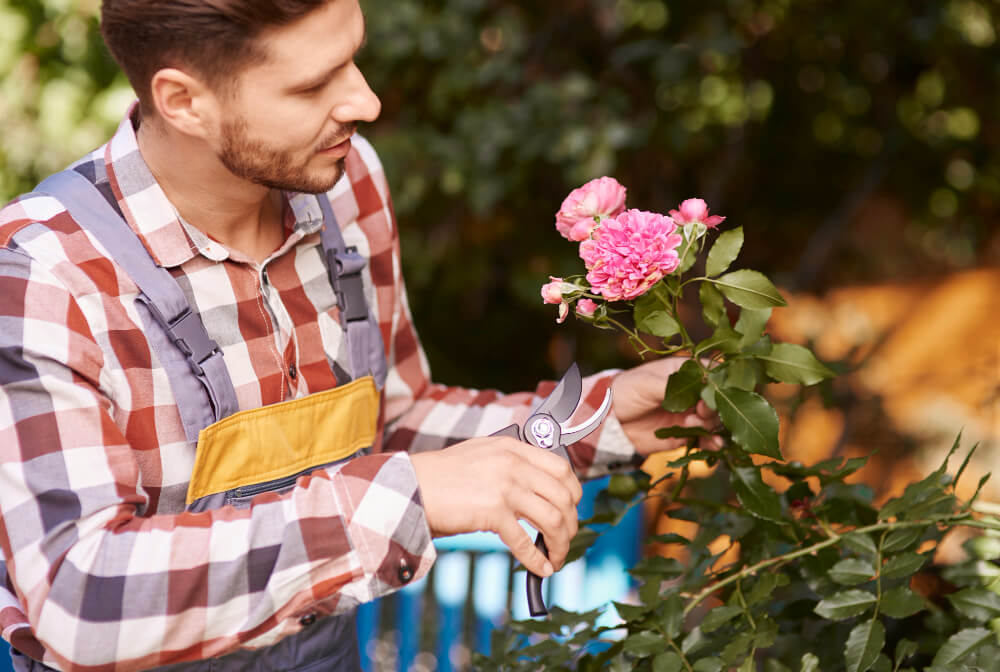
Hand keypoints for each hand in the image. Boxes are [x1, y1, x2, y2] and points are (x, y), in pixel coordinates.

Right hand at [410, 436, 582, 576]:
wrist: (411, 487)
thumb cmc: (442, 477)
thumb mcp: (481, 455)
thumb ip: (510, 463)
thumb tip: (538, 488)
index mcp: (512, 447)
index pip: (561, 467)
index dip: (574, 491)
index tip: (572, 507)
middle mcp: (512, 464)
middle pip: (562, 496)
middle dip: (570, 523)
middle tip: (565, 538)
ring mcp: (504, 487)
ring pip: (552, 520)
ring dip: (559, 544)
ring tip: (556, 557)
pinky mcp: (492, 512)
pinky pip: (525, 542)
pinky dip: (537, 560)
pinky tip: (541, 569)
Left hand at [611, 357, 720, 456]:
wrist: (609, 421)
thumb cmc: (625, 392)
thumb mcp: (646, 384)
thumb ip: (672, 386)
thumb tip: (700, 388)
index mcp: (684, 371)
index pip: (711, 372)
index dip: (717, 382)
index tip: (712, 391)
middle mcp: (691, 392)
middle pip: (716, 398)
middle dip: (712, 406)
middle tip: (700, 411)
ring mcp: (690, 413)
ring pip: (713, 419)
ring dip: (711, 424)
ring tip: (693, 425)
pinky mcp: (686, 434)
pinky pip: (705, 438)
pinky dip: (711, 443)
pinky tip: (713, 445)